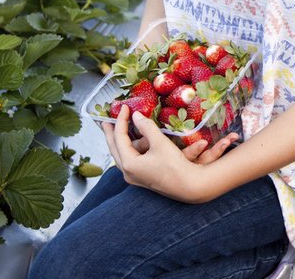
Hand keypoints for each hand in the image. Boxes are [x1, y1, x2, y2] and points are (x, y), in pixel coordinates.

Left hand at [103, 105, 227, 202]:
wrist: (189, 186)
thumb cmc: (175, 165)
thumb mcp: (160, 142)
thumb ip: (146, 127)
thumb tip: (136, 115)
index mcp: (129, 163)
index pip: (120, 138)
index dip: (121, 120)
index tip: (124, 107)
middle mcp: (128, 172)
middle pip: (114, 148)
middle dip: (110, 134)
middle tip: (105, 121)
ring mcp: (134, 177)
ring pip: (121, 155)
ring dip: (120, 141)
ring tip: (120, 129)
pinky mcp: (142, 178)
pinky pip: (130, 160)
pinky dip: (130, 149)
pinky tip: (133, 142)